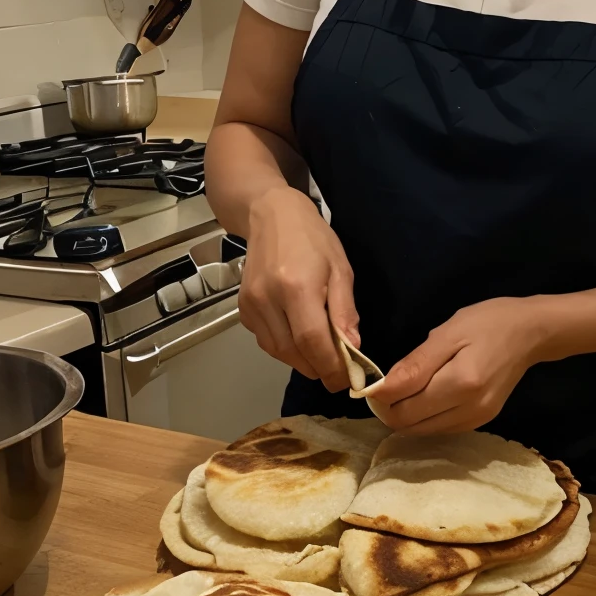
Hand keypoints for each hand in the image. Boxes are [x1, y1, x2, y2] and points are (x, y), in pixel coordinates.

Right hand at [237, 185, 357, 390]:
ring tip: (321, 358)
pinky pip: (265, 341)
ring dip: (301, 361)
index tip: (346, 380)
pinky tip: (299, 339)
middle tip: (338, 373)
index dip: (330, 366)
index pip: (313, 341)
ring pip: (277, 351)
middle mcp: (268, 299)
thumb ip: (344, 310)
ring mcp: (250, 305)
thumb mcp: (340, 268)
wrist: (271, 214)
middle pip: (293, 352)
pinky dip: (284, 348)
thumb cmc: (313, 237)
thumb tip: (352, 349)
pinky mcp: (242, 309)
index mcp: (296, 287)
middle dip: (318, 368)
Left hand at [370, 298, 550, 434]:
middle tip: (387, 385)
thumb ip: (415, 364)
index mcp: (460, 384)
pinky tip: (426, 396)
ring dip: (407, 416)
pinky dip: (426, 417)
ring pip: (424, 432)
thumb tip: (381, 390)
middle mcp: (470, 410)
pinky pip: (442, 429)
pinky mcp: (482, 421)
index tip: (373, 382)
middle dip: (391, 410)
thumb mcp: (448, 333)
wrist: (531, 333)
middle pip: (412, 426)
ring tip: (407, 388)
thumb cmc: (488, 322)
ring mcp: (478, 419)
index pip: (404, 409)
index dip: (380, 400)